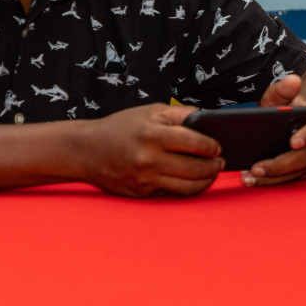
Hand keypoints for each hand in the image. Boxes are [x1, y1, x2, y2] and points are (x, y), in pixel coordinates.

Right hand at [76, 104, 225, 197]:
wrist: (85, 150)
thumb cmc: (120, 127)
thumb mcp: (149, 111)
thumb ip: (180, 114)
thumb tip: (208, 117)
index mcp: (152, 135)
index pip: (194, 143)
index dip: (212, 147)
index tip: (218, 147)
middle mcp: (148, 159)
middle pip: (195, 168)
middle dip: (214, 166)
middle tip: (220, 162)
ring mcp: (144, 179)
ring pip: (187, 187)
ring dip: (205, 181)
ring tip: (211, 173)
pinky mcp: (141, 194)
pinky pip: (172, 193)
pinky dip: (186, 188)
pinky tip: (192, 180)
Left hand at [245, 74, 305, 185]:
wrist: (281, 125)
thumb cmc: (281, 109)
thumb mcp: (278, 97)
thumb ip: (283, 89)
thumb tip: (294, 80)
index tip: (293, 142)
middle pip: (305, 157)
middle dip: (280, 165)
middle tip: (256, 168)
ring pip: (296, 173)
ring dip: (272, 178)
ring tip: (248, 177)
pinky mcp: (303, 171)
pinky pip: (290, 180)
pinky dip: (271, 183)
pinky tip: (252, 180)